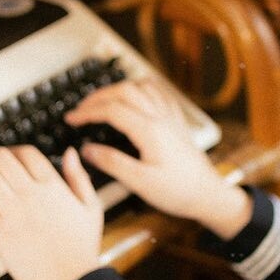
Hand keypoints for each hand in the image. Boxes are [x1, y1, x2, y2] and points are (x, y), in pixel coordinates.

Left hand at [0, 145, 102, 279]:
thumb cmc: (82, 248)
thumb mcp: (91, 207)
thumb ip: (79, 177)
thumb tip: (70, 153)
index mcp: (54, 187)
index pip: (27, 153)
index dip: (15, 149)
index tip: (11, 155)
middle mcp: (31, 194)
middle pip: (2, 158)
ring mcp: (12, 212)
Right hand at [66, 78, 250, 237]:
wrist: (208, 193)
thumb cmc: (178, 191)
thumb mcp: (140, 182)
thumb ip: (112, 163)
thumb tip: (86, 150)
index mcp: (149, 130)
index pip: (111, 110)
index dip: (87, 112)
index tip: (71, 119)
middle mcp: (160, 117)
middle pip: (124, 91)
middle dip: (98, 96)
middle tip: (80, 109)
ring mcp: (170, 116)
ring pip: (141, 86)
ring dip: (117, 88)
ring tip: (101, 101)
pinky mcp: (177, 120)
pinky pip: (158, 92)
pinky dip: (140, 88)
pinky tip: (134, 95)